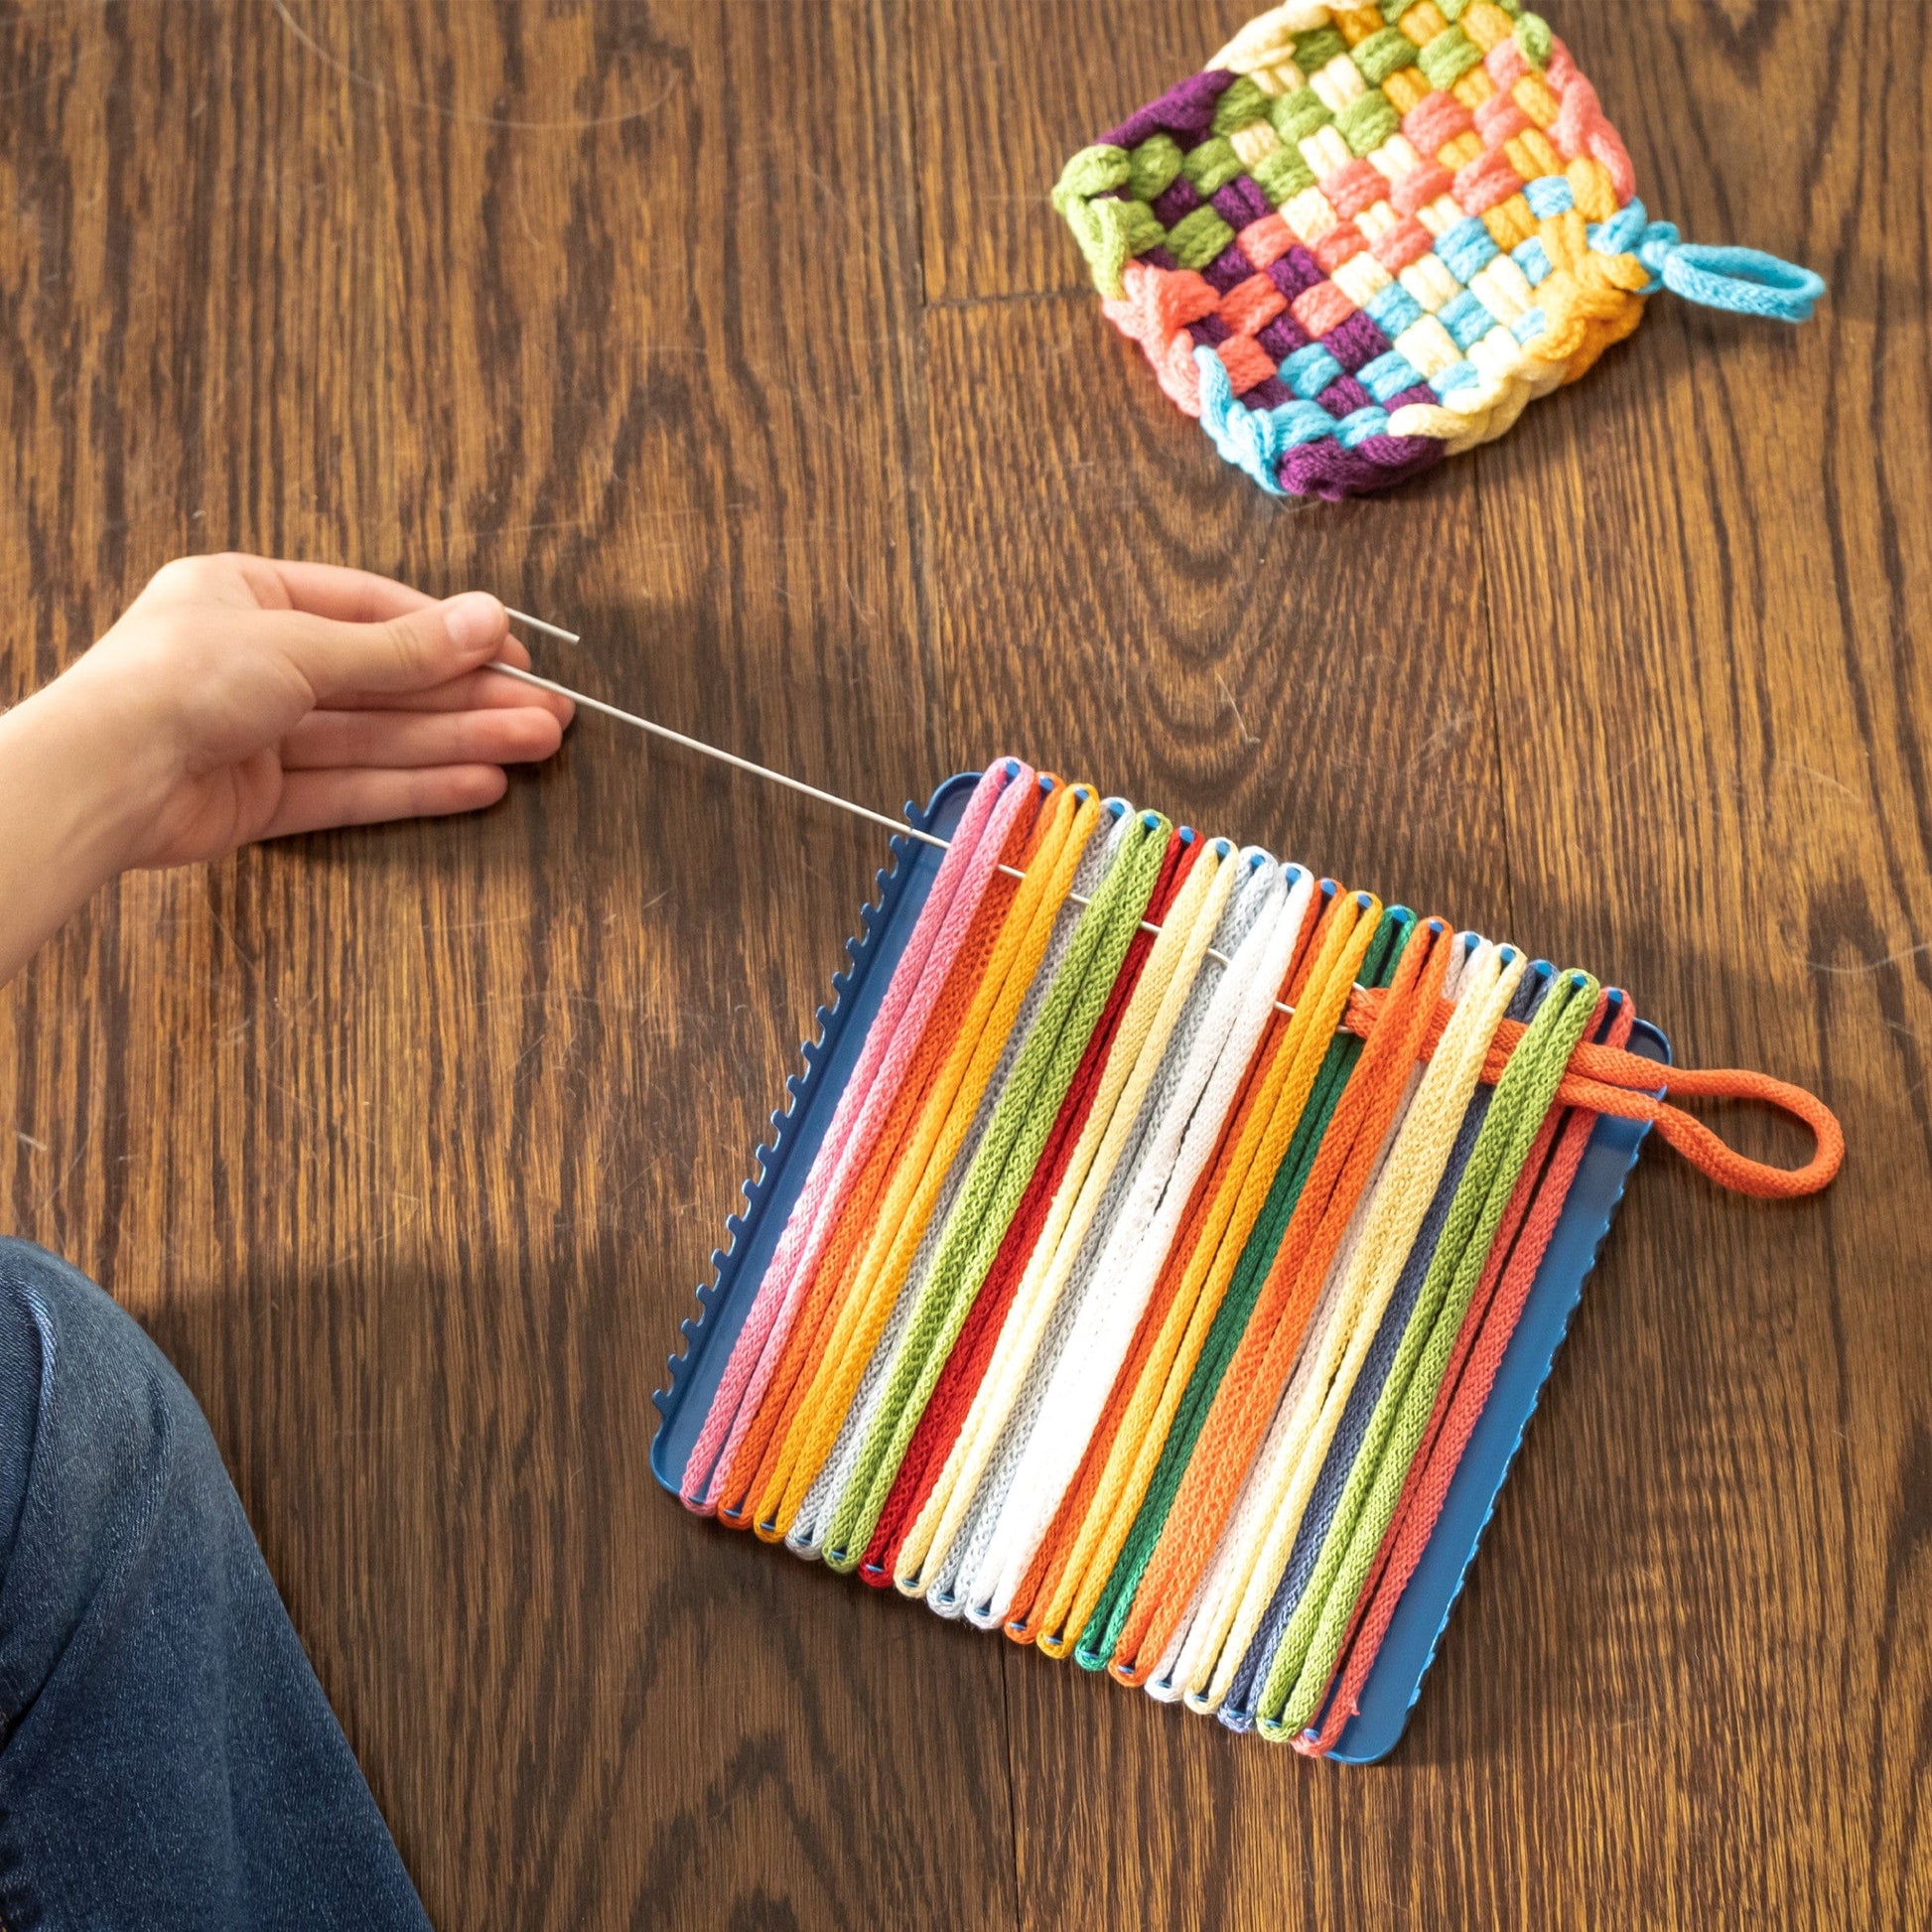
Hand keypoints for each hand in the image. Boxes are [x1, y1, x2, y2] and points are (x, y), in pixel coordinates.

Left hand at [0, 553, 574, 988]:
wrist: (104, 775)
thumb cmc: (175, 681)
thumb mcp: (303, 645)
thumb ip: (401, 648)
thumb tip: (484, 620)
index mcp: (248, 596)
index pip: (371, 609)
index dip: (448, 633)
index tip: (514, 654)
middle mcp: (254, 662)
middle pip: (385, 681)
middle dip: (468, 696)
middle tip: (547, 712)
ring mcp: (258, 733)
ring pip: (378, 737)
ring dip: (459, 741)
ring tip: (533, 747)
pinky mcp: (261, 799)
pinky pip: (352, 788)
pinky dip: (415, 786)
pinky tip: (478, 784)